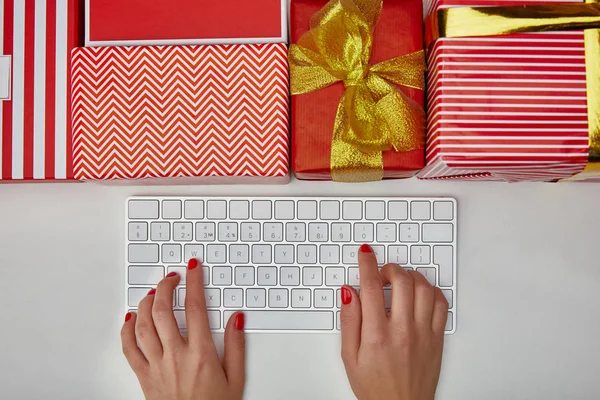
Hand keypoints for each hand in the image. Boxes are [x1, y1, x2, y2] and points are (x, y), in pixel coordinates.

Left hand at [121, 259, 244, 399]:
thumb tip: (237, 319)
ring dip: (146, 303)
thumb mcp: (236, 380)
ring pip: (143, 325)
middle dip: (165, 287)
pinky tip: (131, 318)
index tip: (193, 270)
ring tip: (153, 293)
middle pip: (163, 311)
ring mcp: (156, 366)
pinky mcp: (144, 377)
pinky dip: (127, 329)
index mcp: (201, 354)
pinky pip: (129, 349)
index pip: (195, 308)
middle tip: (172, 278)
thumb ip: (237, 347)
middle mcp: (176, 356)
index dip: (193, 283)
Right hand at [340, 244, 448, 399]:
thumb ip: (349, 321)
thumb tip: (348, 293)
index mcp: (377, 335)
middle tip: (382, 271)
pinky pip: (441, 304)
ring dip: (410, 276)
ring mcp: (423, 333)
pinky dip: (431, 290)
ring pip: (423, 288)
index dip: (367, 263)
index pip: (372, 286)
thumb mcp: (349, 357)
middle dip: (389, 268)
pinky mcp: (436, 338)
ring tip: (400, 281)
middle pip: (401, 281)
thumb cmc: (375, 387)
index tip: (365, 253)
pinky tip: (419, 293)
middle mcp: (402, 331)